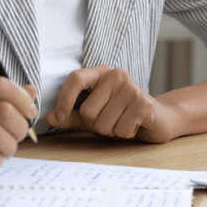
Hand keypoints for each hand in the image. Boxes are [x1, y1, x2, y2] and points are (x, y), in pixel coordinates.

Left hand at [46, 66, 178, 142]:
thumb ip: (72, 116)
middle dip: (96, 124)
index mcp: (101, 73)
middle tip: (111, 120)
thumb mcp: (93, 116)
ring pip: (103, 123)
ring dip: (111, 130)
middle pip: (88, 110)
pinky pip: (120, 129)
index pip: (75, 78)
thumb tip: (49, 116)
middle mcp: (116, 75)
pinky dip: (125, 134)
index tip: (61, 116)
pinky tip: (134, 125)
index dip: (64, 99)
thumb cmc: (121, 115)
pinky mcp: (143, 103)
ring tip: (123, 122)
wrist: (157, 118)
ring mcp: (131, 87)